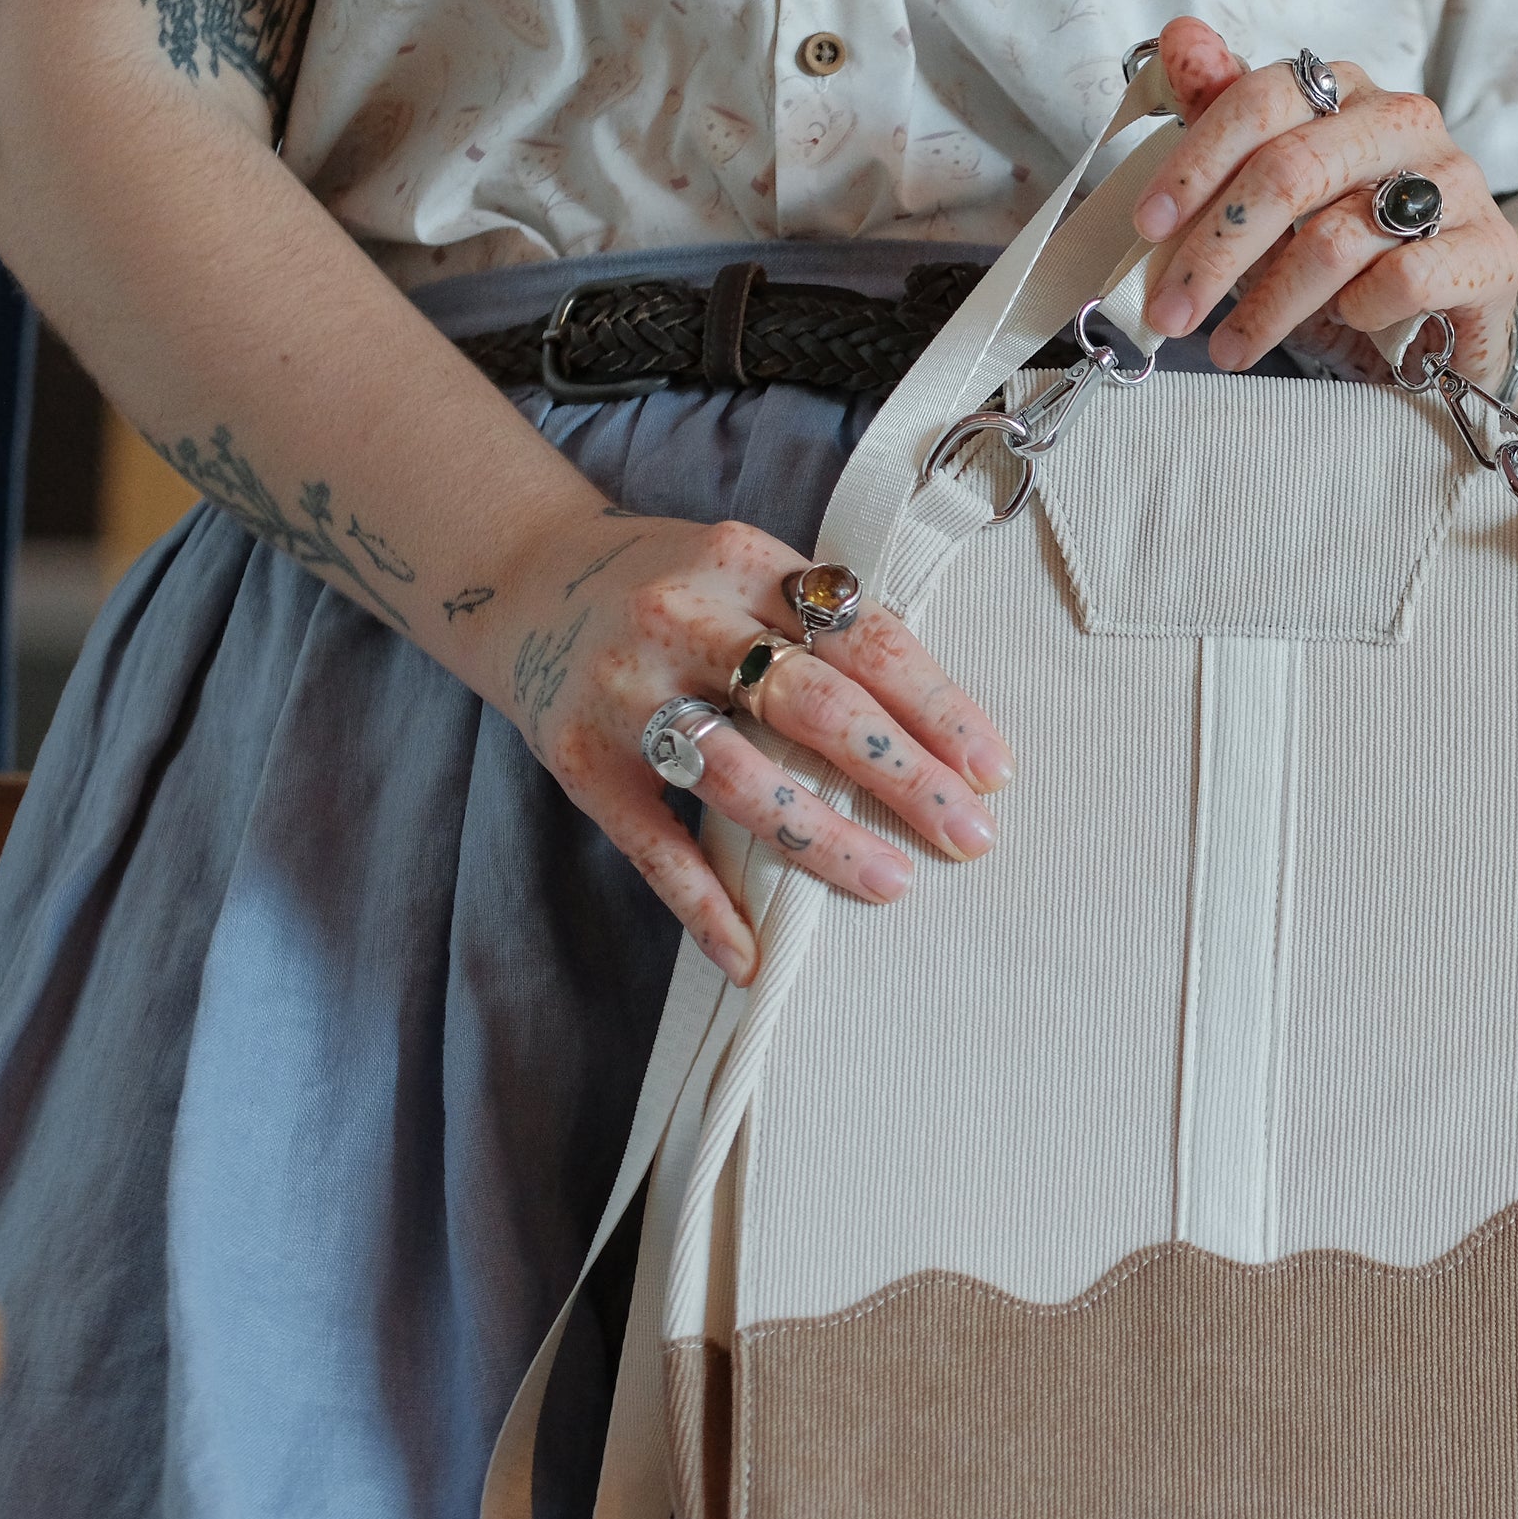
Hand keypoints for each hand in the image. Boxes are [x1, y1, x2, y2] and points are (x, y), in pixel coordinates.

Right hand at [499, 509, 1014, 983]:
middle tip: (971, 837)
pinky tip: (753, 954)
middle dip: (904, 777)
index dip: (937, 708)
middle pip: (816, 706)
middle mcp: (684, 620)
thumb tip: (937, 734)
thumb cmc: (674, 588)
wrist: (523, 580)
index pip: (864, 640)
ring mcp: (628, 694)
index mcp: (745, 563)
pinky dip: (705, 908)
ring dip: (823, 840)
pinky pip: (655, 848)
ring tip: (891, 883)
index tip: (993, 771)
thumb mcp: (747, 573)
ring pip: (741, 778)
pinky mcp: (583, 762)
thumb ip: (823, 630)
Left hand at [1131, 17, 1517, 390]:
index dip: (1196, 161)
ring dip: (1268, 305)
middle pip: (1290, 171)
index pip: (1262, 100)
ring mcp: (1455, 182)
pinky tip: (1345, 325)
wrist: (1458, 315)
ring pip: (1337, 238)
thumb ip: (1226, 117)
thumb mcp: (1276, 195)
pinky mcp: (1490, 250)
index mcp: (1345, 91)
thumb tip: (1178, 37)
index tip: (1148, 226)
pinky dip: (1357, 312)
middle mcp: (1403, 121)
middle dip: (1216, 251)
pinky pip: (1402, 280)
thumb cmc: (1354, 254)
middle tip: (1169, 312)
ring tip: (1231, 348)